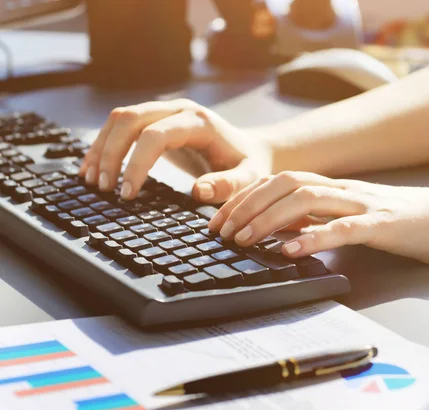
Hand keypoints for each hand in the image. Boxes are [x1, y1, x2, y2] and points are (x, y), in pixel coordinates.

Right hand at [79, 99, 272, 202]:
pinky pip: (122, 126)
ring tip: (91, 180)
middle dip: (111, 153)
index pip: (155, 135)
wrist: (250, 151)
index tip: (127, 193)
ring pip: (120, 119)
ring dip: (101, 147)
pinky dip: (105, 145)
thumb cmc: (249, 166)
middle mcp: (179, 110)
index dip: (136, 162)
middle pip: (130, 119)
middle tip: (103, 187)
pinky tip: (93, 168)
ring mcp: (165, 112)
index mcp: (199, 122)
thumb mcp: (248, 179)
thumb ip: (228, 185)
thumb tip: (199, 191)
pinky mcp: (156, 122)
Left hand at [208, 171, 428, 263]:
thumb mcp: (348, 217)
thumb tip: (279, 232)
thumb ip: (317, 220)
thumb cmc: (398, 221)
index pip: (278, 182)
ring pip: (308, 199)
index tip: (218, 220)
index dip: (244, 198)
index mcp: (332, 188)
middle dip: (247, 206)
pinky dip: (314, 237)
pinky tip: (290, 250)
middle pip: (285, 184)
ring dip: (270, 219)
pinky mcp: (382, 224)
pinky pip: (344, 227)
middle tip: (222, 232)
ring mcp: (362, 204)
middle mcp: (342, 189)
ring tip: (245, 239)